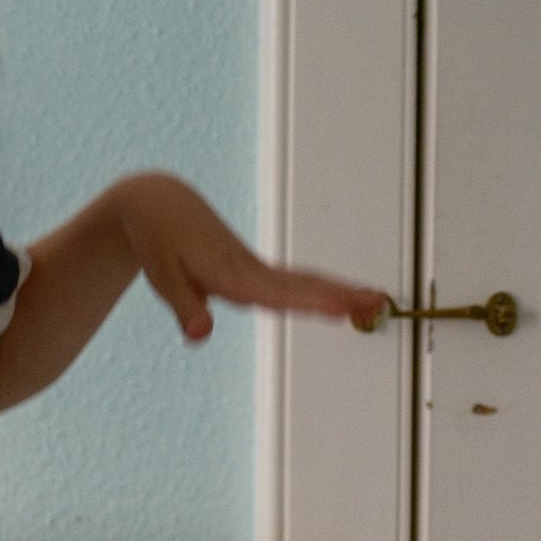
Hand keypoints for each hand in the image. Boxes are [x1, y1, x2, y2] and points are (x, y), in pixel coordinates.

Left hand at [113, 172, 387, 341]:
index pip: (279, 295)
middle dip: (342, 295)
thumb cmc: (159, 242)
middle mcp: (250, 271)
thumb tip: (200, 336)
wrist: (160, 205)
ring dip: (340, 291)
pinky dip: (318, 290)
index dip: (314, 302)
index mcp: (231, 274)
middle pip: (303, 286)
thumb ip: (185, 307)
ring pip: (303, 282)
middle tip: (381, 304)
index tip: (346, 308)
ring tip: (376, 302)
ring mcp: (254, 269)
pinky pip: (292, 281)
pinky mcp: (252, 269)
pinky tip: (339, 301)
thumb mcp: (164, 277)